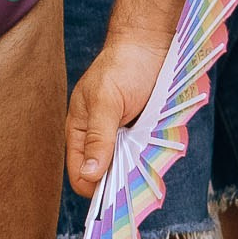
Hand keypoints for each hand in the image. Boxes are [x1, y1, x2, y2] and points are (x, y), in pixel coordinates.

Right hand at [66, 31, 168, 192]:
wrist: (149, 44)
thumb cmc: (122, 67)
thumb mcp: (107, 102)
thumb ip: (99, 138)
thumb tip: (90, 175)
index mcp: (81, 130)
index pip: (81, 173)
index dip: (95, 187)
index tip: (116, 193)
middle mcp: (99, 137)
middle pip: (103, 175)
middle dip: (118, 180)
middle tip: (136, 178)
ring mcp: (121, 136)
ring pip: (124, 168)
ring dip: (136, 169)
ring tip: (148, 163)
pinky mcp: (140, 132)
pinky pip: (142, 156)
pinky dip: (148, 159)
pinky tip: (156, 154)